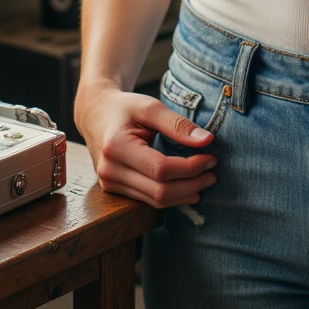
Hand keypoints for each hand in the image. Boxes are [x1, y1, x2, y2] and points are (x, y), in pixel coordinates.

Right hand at [74, 82, 217, 209]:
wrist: (96, 115)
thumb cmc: (124, 108)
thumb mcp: (150, 107)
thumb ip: (178, 124)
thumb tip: (207, 141)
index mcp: (116, 147)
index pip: (161, 169)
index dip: (190, 167)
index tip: (211, 157)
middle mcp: (110, 170)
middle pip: (160, 191)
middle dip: (192, 184)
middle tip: (212, 172)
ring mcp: (110, 183)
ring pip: (156, 201)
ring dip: (185, 194)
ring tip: (205, 180)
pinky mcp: (115, 190)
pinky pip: (148, 200)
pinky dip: (172, 196)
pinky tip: (188, 187)